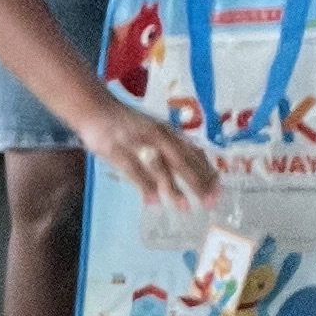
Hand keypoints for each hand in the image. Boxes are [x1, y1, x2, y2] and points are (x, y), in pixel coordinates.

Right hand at [82, 98, 218, 213]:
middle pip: (181, 161)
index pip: (193, 152)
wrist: (97, 109)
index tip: (218, 190)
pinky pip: (133, 170)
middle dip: (197, 182)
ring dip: (173, 188)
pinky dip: (144, 186)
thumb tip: (198, 165)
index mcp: (168, 132)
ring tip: (185, 207)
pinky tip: (153, 201)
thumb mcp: (156, 130)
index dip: (207, 171)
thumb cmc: (130, 124)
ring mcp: (136, 143)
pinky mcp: (116, 150)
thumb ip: (174, 145)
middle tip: (210, 202)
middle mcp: (156, 136)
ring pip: (159, 167)